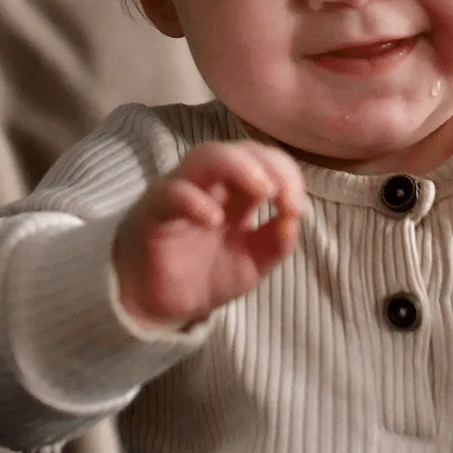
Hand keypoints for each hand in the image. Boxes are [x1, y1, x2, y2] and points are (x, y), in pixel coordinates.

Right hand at [113, 142, 305, 330]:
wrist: (158, 303)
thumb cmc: (206, 273)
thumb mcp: (253, 262)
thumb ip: (277, 242)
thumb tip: (294, 218)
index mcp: (238, 190)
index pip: (266, 160)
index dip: (287, 175)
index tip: (297, 209)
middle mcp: (211, 184)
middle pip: (239, 149)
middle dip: (269, 165)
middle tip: (285, 198)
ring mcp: (182, 191)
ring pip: (206, 156)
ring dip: (239, 167)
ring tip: (263, 192)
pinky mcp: (155, 211)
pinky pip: (172, 193)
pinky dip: (195, 201)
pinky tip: (214, 219)